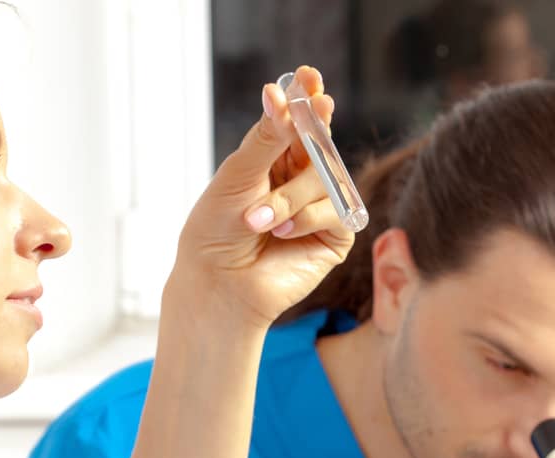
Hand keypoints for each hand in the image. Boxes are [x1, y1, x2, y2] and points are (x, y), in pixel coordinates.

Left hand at [171, 65, 354, 329]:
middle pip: (320, 140)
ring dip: (291, 196)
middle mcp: (302, 178)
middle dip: (316, 126)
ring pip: (327, 175)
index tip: (309, 77)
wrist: (219, 284)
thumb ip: (266, 139)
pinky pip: (337, 208)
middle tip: (317, 104)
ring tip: (260, 220)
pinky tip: (283, 233)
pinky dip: (308, 217)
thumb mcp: (237, 177)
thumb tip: (279, 94)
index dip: (307, 97)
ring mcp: (322, 205)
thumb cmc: (217, 232)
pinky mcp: (336, 235)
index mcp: (275, 158)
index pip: (298, 121)